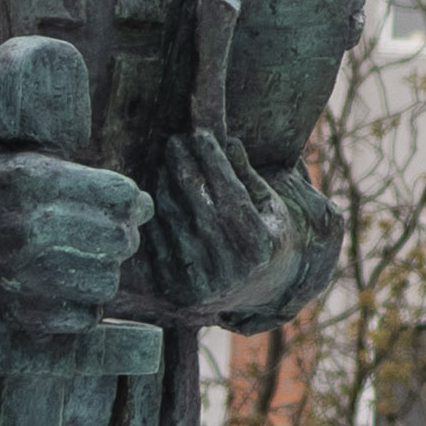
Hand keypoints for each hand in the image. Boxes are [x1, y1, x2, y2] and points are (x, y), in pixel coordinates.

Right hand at [0, 145, 150, 328]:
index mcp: (31, 179)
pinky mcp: (8, 306)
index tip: (118, 205)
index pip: (120, 195)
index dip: (127, 202)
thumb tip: (143, 207)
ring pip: (104, 283)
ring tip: (79, 264)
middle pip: (117, 240)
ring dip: (101, 275)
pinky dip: (80, 310)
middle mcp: (25, 224)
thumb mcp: (23, 165)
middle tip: (102, 238)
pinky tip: (64, 292)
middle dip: (118, 238)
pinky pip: (78, 319)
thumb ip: (82, 183)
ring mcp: (16, 269)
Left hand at [149, 123, 332, 329]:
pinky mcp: (180, 291)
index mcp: (262, 248)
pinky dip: (155, 214)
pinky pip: (159, 243)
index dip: (213, 161)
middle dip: (185, 167)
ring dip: (166, 186)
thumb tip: (227, 141)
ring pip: (176, 221)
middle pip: (199, 205)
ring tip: (165, 162)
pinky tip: (156, 191)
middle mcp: (234, 269)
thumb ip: (249, 176)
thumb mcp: (270, 207)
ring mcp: (204, 283)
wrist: (259, 290)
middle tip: (175, 141)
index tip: (200, 134)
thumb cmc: (267, 237)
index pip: (231, 193)